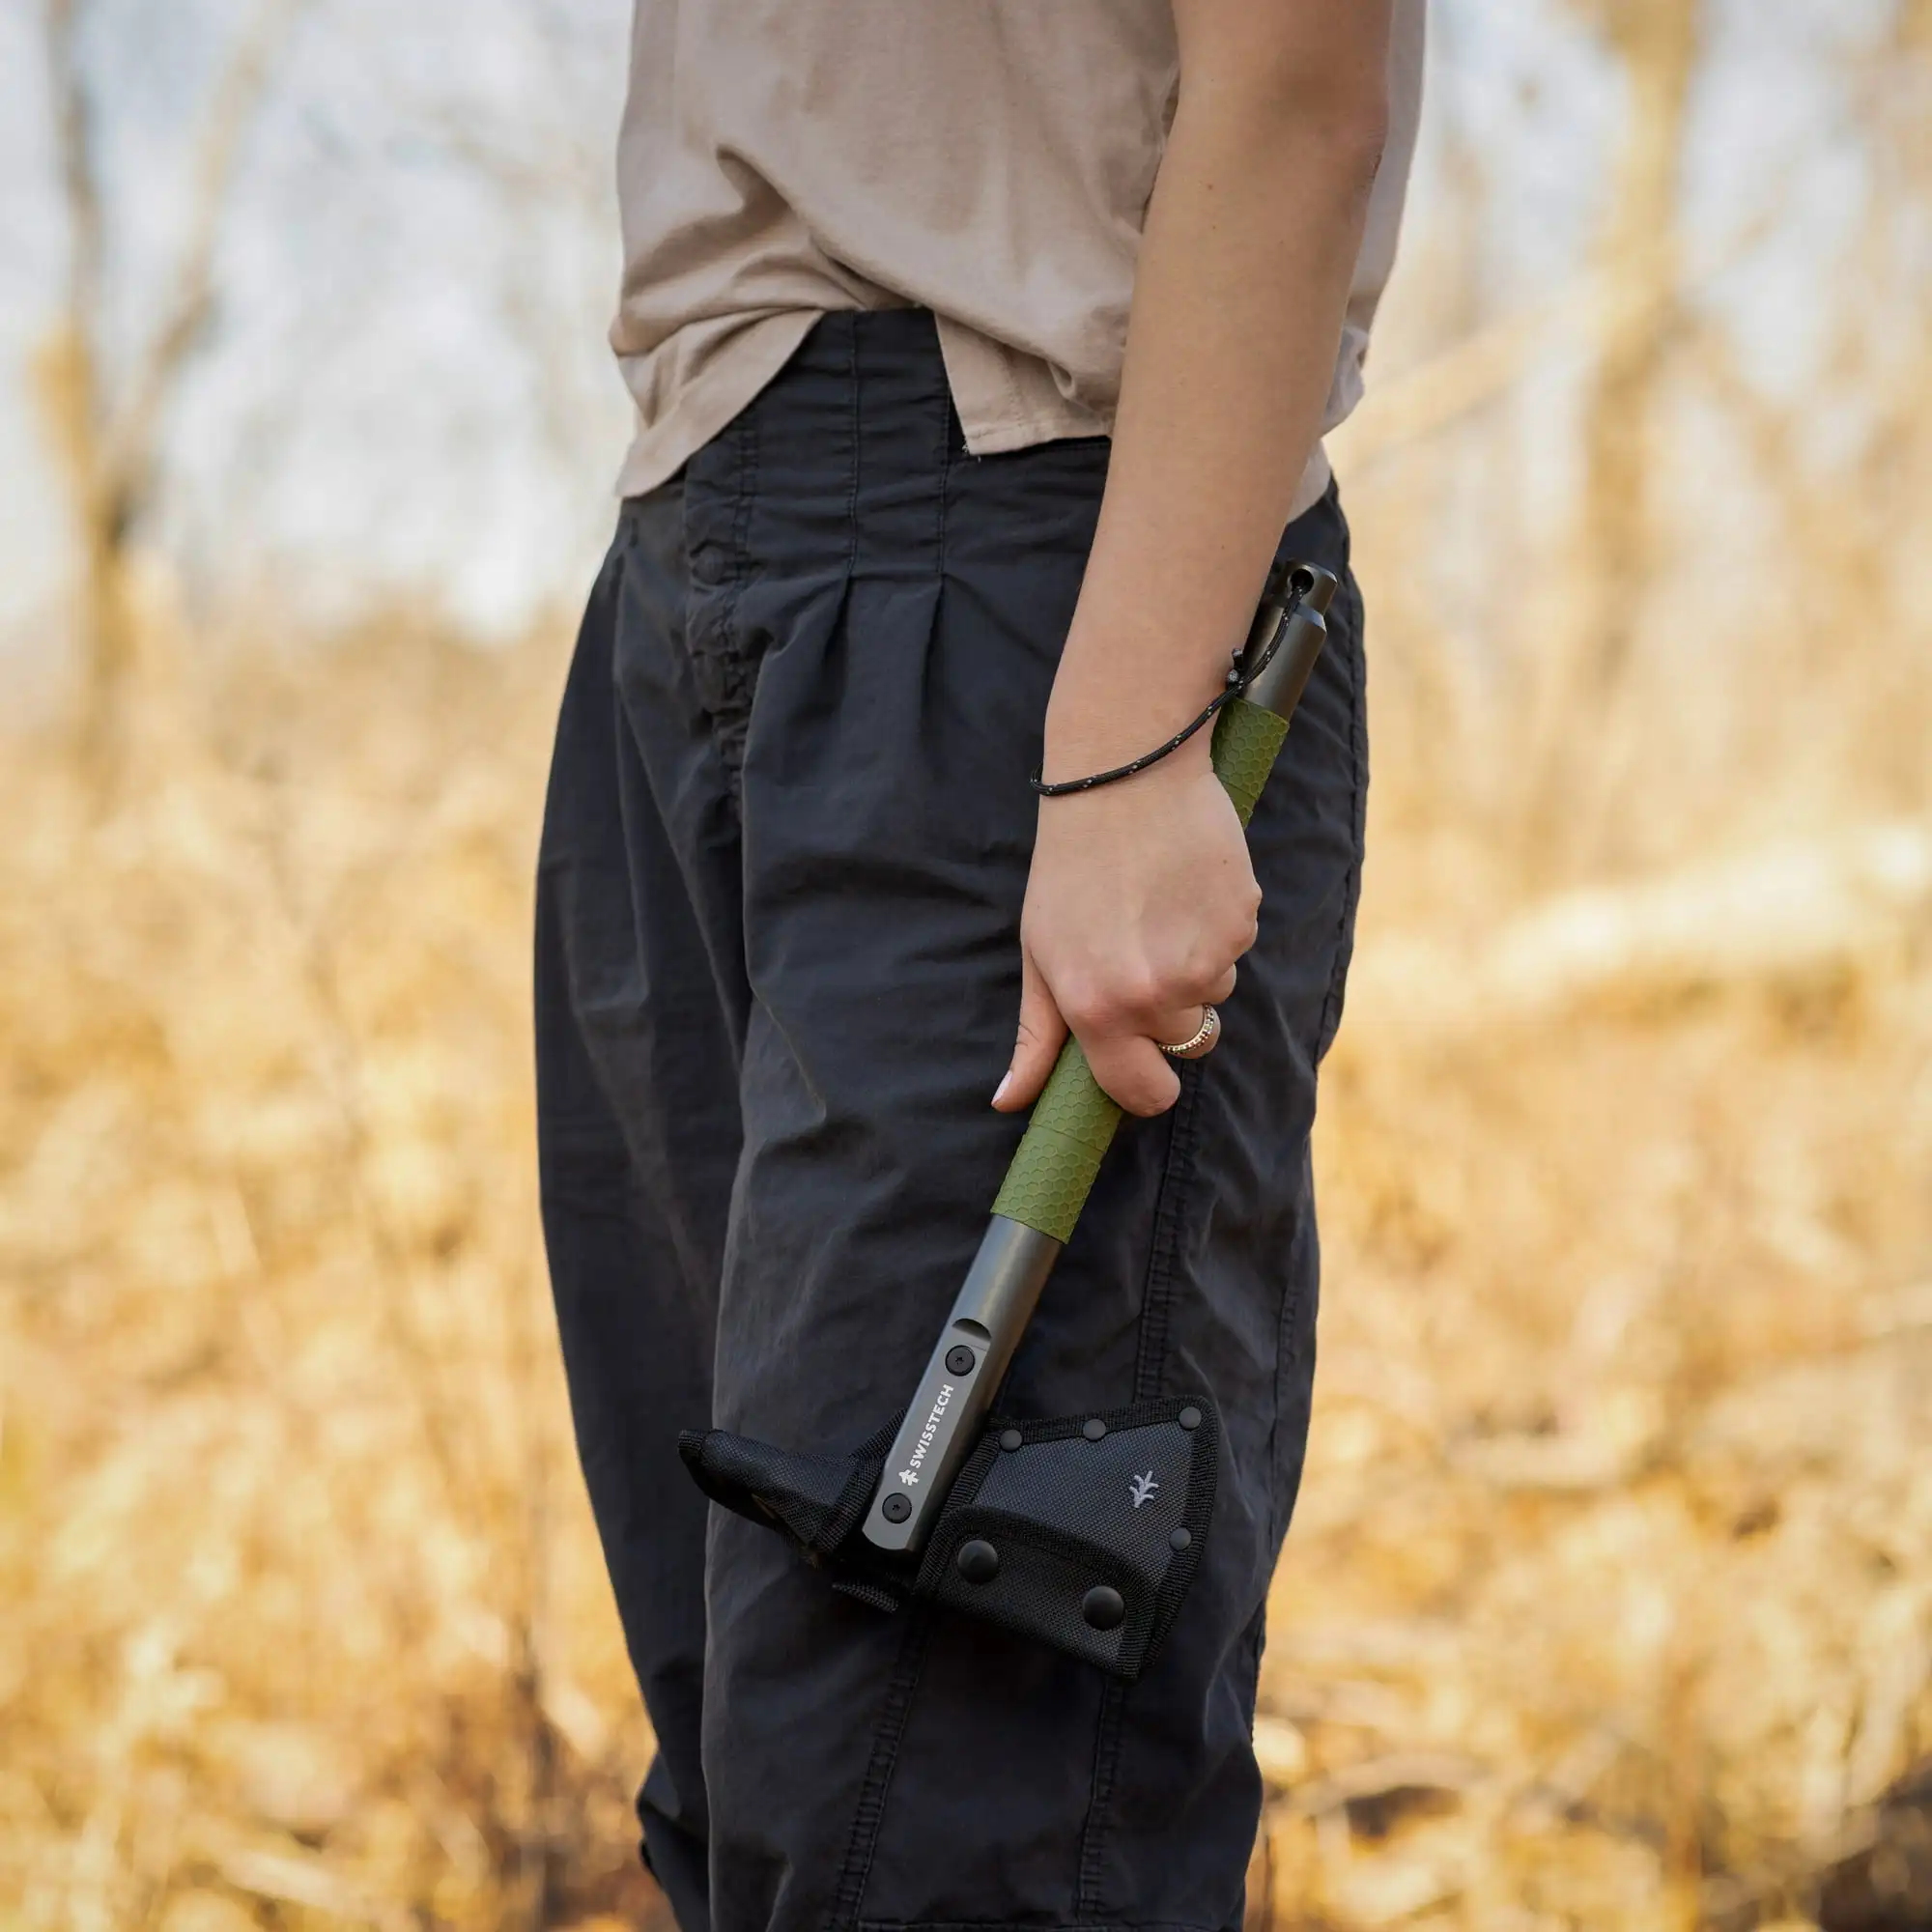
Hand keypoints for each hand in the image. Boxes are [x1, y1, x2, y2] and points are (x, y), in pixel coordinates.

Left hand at [993, 743, 1256, 1117]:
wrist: (1123, 776)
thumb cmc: (1070, 867)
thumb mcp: (1038, 953)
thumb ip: (1035, 1037)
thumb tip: (1009, 1103)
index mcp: (1097, 1009)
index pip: (1145, 1094)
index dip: (1148, 1087)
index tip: (1145, 1063)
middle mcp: (1154, 994)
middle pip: (1185, 1043)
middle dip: (1169, 1012)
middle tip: (1140, 950)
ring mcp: (1205, 960)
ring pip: (1214, 994)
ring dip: (1196, 966)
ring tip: (1159, 908)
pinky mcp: (1241, 921)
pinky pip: (1237, 948)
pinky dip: (1219, 926)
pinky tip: (1186, 887)